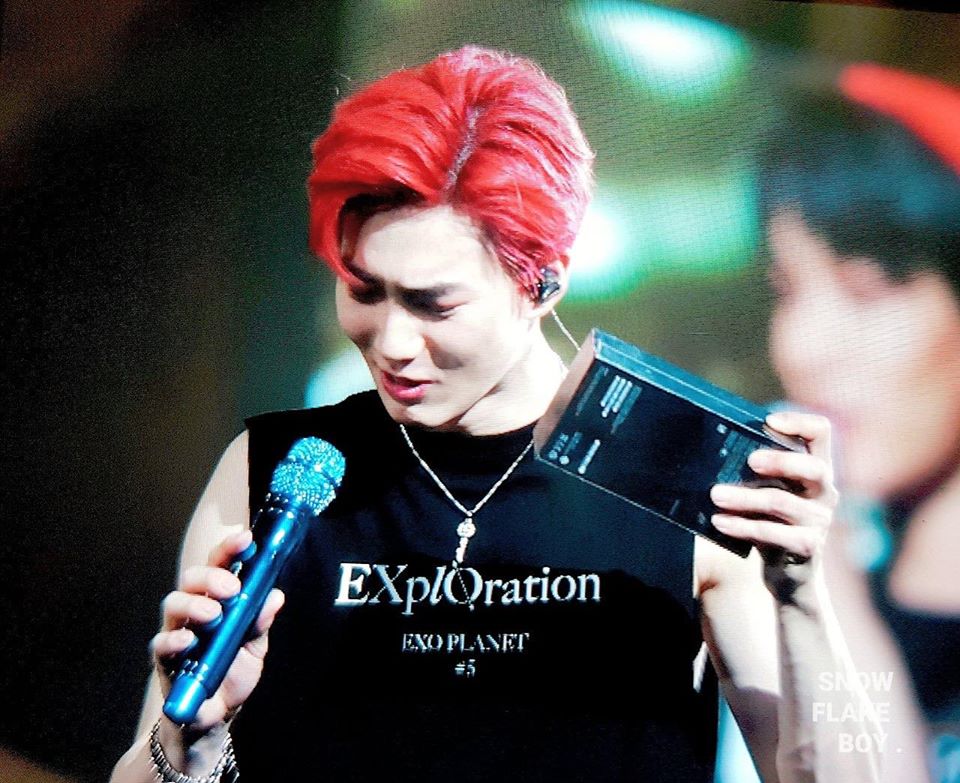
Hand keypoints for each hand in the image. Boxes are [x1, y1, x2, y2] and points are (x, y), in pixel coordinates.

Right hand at [150, 530, 285, 732]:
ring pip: (173, 604)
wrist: (215, 715)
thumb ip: (261, 621)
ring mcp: (178, 632)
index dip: (230, 549)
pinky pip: (161, 644)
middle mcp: (195, 609)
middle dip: (212, 577)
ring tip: (214, 614)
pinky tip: (189, 641)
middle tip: (232, 588)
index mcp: (219, 600)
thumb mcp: (255, 646)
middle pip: (192, 578)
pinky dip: (174, 640)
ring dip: (194, 604)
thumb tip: (274, 596)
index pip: (221, 566)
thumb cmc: (232, 672)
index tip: (246, 539)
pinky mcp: (165, 660)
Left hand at [709, 411, 838, 599]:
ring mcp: (820, 521)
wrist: (789, 575)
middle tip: (749, 460)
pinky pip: (772, 533)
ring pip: (782, 501)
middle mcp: (824, 492)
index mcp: (816, 470)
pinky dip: (742, 526)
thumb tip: (712, 448)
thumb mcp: (768, 492)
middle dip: (779, 460)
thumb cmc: (771, 521)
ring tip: (715, 494)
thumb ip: (756, 472)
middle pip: (813, 467)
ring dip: (744, 497)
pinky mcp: (808, 547)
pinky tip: (719, 521)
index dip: (800, 422)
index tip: (769, 420)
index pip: (822, 433)